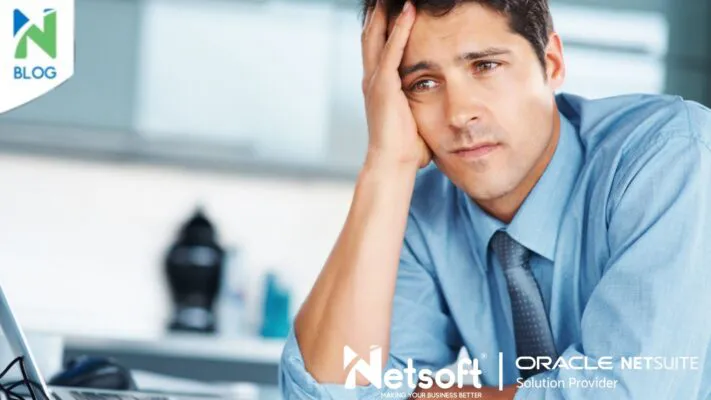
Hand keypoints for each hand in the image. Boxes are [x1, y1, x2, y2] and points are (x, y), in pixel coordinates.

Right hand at [361, 0, 431, 168]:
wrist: (392, 163)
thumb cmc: (406, 149)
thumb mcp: (415, 119)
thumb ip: (422, 107)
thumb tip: (443, 111)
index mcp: (378, 86)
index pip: (378, 47)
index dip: (383, 26)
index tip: (390, 7)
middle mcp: (372, 79)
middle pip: (371, 35)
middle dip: (378, 12)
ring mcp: (375, 81)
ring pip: (377, 35)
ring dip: (385, 12)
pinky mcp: (383, 85)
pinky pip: (392, 49)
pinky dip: (400, 28)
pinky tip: (408, 10)